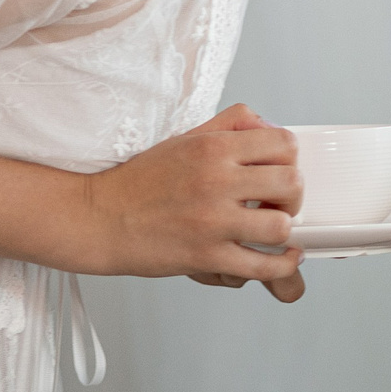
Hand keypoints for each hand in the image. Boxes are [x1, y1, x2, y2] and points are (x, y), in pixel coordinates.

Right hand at [81, 105, 306, 301]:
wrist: (97, 218)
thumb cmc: (140, 181)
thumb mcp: (184, 138)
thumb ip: (229, 125)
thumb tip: (267, 125)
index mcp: (213, 148)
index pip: (283, 144)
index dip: (289, 159)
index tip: (278, 171)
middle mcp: (216, 181)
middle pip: (291, 183)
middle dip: (292, 195)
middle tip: (277, 202)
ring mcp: (212, 222)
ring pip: (281, 227)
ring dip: (283, 231)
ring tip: (271, 230)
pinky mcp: (206, 257)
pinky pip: (261, 267)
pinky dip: (281, 265)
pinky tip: (282, 258)